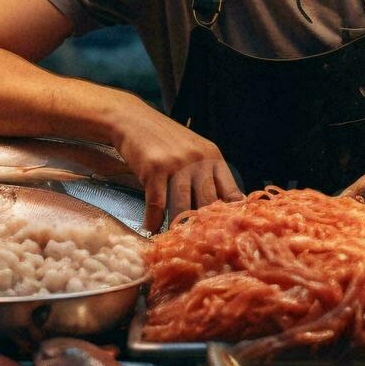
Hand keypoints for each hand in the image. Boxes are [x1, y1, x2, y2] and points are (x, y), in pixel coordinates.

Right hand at [110, 101, 241, 230]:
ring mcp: (177, 163)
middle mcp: (199, 160)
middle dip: (204, 227)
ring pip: (183, 207)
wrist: (133, 119)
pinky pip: (157, 204)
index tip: (226, 235)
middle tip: (199, 245)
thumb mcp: (193, 151)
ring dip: (177, 228)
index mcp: (213, 156)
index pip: (231, 192)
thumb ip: (206, 175)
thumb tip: (218, 209)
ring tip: (174, 242)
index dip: (229, 217)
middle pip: (209, 204)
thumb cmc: (164, 140)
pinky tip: (150, 229)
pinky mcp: (155, 168)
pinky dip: (153, 220)